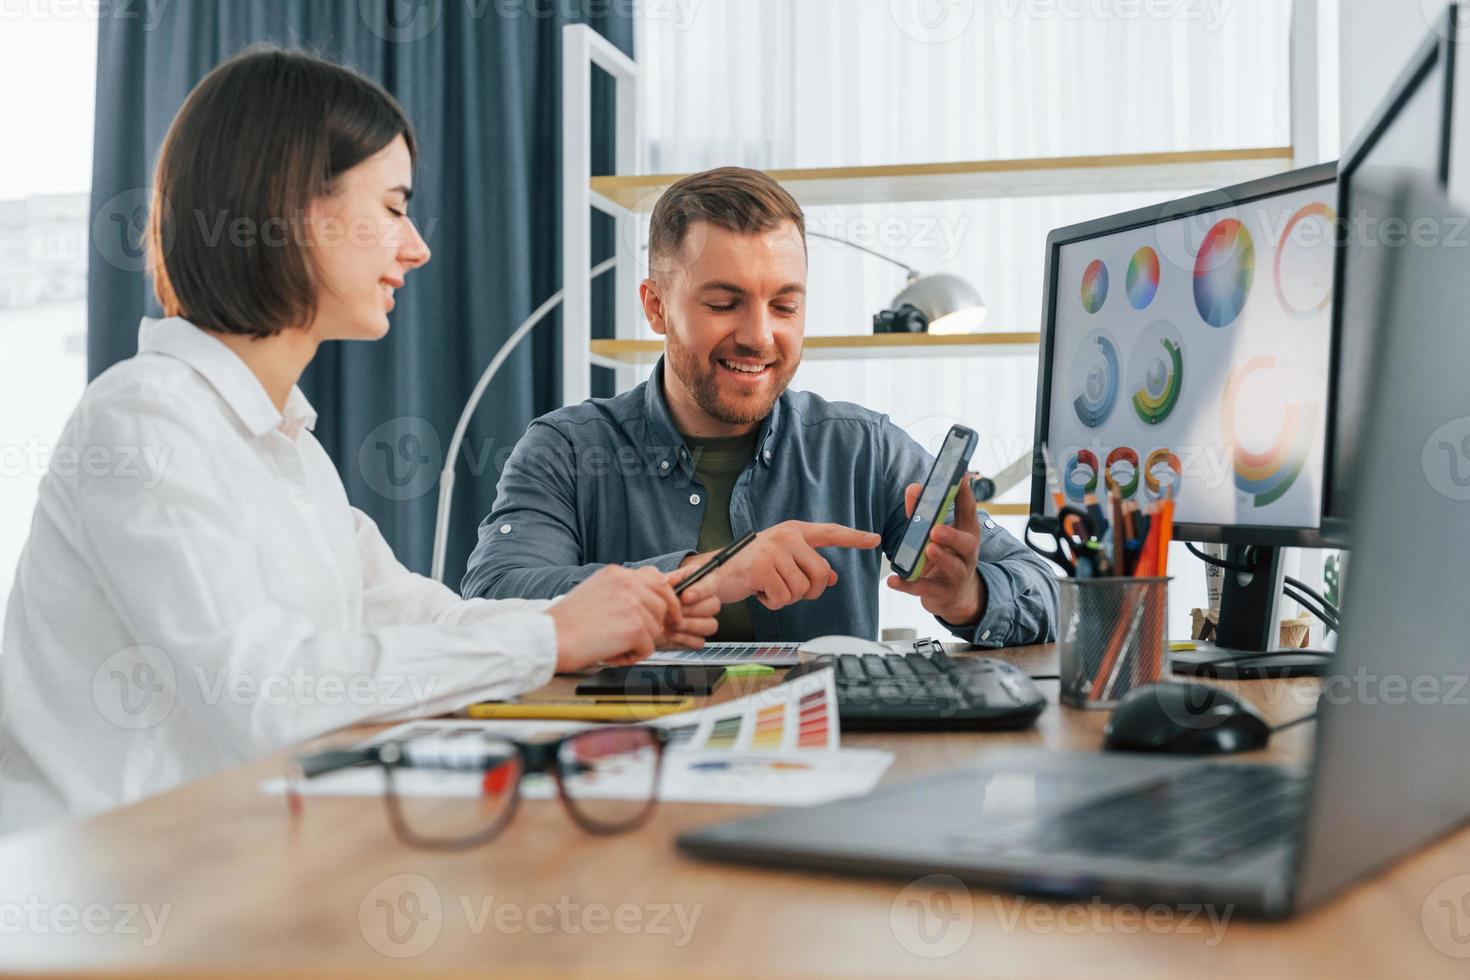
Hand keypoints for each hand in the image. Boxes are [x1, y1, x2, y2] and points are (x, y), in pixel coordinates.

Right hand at [549, 566, 689, 670]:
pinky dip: (631, 657)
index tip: (670, 611)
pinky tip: (611, 653)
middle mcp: (627, 583)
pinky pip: (648, 648)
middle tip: (654, 634)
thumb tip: (649, 595)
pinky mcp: (635, 627)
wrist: (549, 638)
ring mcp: (633, 604)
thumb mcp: (595, 592)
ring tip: (612, 645)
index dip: (667, 597)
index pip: (656, 578)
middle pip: (664, 603)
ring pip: (656, 628)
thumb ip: (623, 590)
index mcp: (616, 573)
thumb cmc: (566, 622)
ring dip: (639, 642)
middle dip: (663, 621)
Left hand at [658, 567, 721, 649]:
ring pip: (710, 625)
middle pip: (714, 606)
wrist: (664, 605)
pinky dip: (684, 639)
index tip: (684, 597)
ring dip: (688, 625)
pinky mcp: (699, 637)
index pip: (710, 585)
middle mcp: (710, 602)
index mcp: (707, 582)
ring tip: (669, 623)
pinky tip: (670, 633)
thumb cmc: (673, 588)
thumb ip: (673, 577)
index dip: (698, 592)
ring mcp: (707, 621)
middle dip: (690, 610)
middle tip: (672, 610)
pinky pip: (700, 642)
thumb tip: (671, 580)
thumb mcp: (674, 577)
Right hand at [680, 521, 881, 610]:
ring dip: (785, 598)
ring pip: (801, 589)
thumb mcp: (782, 563)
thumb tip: (832, 576)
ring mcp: (774, 550)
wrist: (715, 572)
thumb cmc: (750, 567)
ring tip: (767, 588)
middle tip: (786, 591)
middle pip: (820, 574)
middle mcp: (787, 537)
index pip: (830, 533)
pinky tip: (758, 593)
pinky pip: (782, 597)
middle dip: (808, 591)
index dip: (853, 538)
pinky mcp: (762, 568)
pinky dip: (771, 603)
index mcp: (794, 532)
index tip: (874, 539)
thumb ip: (807, 566)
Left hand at [886, 475, 987, 624]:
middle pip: (966, 544)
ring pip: (952, 567)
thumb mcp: (937, 533)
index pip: (968, 511)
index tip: (960, 474)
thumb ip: (923, 511)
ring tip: (929, 549)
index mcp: (967, 533)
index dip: (965, 493)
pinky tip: (894, 580)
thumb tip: (913, 487)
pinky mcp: (942, 593)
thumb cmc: (946, 556)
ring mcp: (956, 575)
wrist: (957, 596)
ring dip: (941, 558)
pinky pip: (925, 589)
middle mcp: (966, 554)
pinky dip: (909, 585)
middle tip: (936, 529)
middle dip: (952, 536)